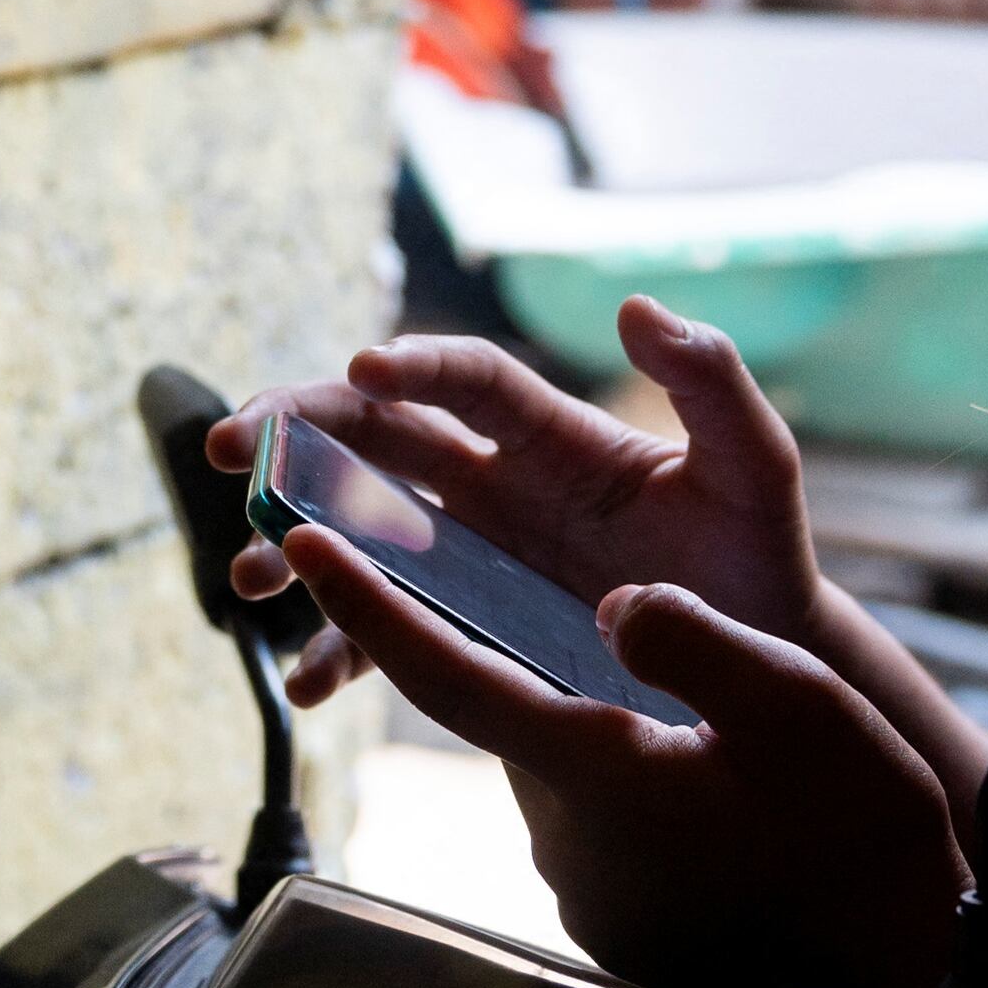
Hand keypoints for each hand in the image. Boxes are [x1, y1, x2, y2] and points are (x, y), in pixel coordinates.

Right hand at [206, 300, 823, 708]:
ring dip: (293, 539)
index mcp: (552, 434)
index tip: (360, 368)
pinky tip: (305, 682)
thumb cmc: (756, 563)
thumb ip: (711, 384)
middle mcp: (496, 482)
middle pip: (375, 435)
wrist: (755, 672)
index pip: (464, 379)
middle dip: (296, 431)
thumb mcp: (753, 469)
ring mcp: (470, 556)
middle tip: (231, 447)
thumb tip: (639, 305)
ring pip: (355, 529)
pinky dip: (335, 651)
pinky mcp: (465, 628)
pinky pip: (382, 630)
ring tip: (250, 571)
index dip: (411, 365)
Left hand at [259, 515, 964, 987]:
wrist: (899, 979)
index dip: (367, 606)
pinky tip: (673, 749)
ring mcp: (586, 884)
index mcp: (594, 770)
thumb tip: (616, 602)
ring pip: (547, 752)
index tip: (302, 546)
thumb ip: (699, 645)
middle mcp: (564, 833)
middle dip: (471, 630)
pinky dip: (602, 756)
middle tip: (474, 551)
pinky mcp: (616, 911)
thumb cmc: (859, 843)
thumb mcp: (801, 712)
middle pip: (493, 705)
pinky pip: (586, 805)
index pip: (446, 677)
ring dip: (559, 698)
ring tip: (605, 646)